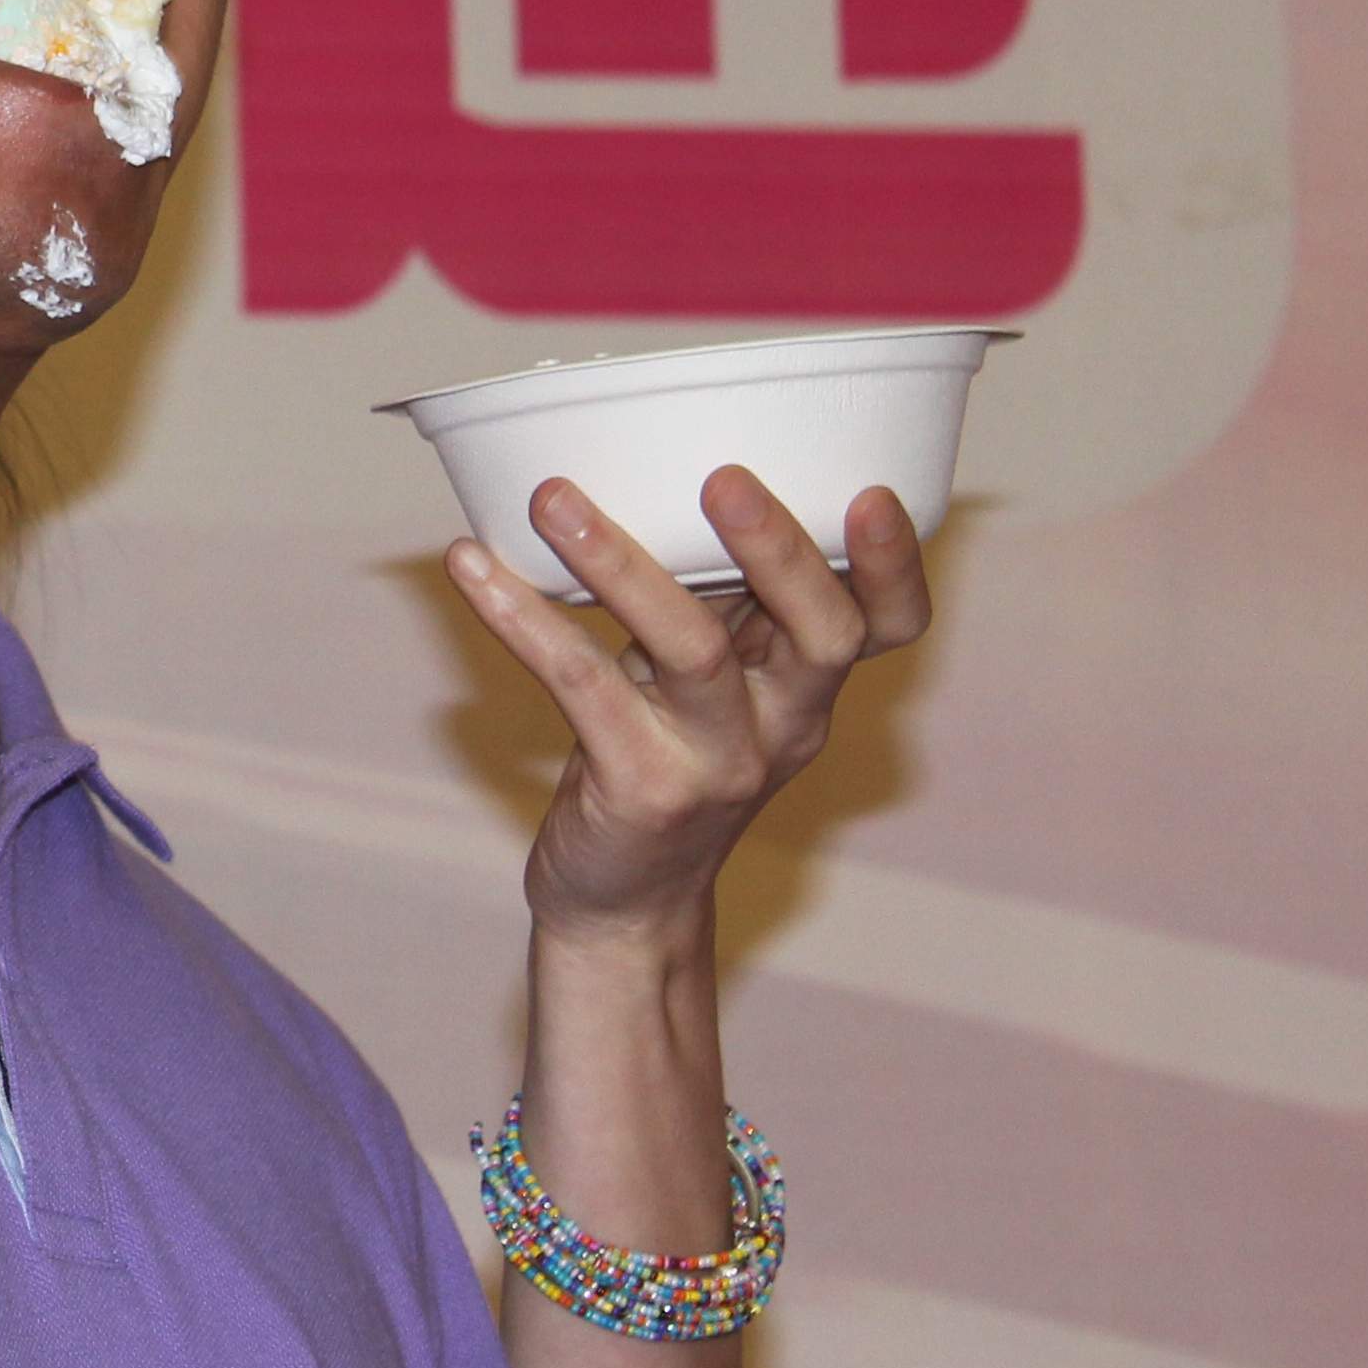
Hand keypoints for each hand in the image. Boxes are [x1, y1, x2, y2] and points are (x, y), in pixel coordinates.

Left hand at [442, 467, 929, 938]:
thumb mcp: (712, 686)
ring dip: (619, 565)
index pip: (890, 627)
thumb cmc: (663, 761)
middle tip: (723, 476)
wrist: (624, 904)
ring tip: (553, 498)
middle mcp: (782, 726)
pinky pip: (583, 687)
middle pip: (822, 635)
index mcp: (806, 687)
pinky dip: (522, 619)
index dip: (896, 566)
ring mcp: (717, 763)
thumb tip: (652, 464)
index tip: (871, 492)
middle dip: (779, 551)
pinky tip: (471, 567)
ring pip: (692, 652)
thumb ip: (715, 602)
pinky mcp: (641, 788)